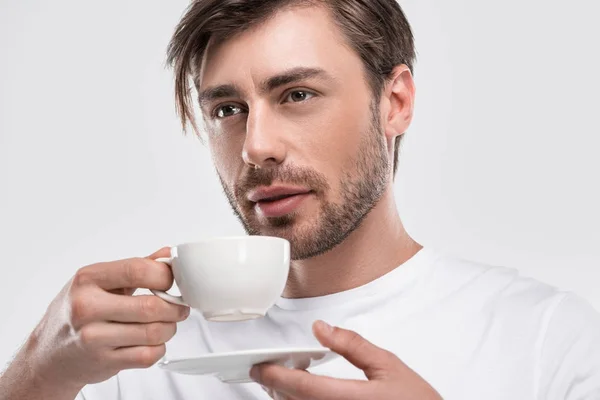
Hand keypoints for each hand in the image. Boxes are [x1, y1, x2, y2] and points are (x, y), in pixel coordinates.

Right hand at [23, 247, 189, 391]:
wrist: (50, 353)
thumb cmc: (78, 312)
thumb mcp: (99, 281)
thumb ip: (136, 268)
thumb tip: (168, 254)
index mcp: (88, 279)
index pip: (137, 270)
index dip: (165, 275)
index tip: (173, 281)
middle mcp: (87, 307)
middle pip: (151, 306)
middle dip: (175, 307)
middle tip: (179, 306)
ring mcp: (93, 337)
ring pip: (154, 332)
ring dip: (170, 328)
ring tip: (166, 323)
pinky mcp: (104, 361)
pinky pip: (149, 355)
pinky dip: (159, 348)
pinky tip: (152, 341)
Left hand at [251, 321, 441, 399]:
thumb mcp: (388, 365)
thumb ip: (352, 345)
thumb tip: (322, 329)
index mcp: (351, 399)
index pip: (301, 388)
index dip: (274, 376)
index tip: (259, 366)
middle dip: (274, 385)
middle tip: (264, 368)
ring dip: (285, 396)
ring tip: (282, 379)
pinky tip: (303, 394)